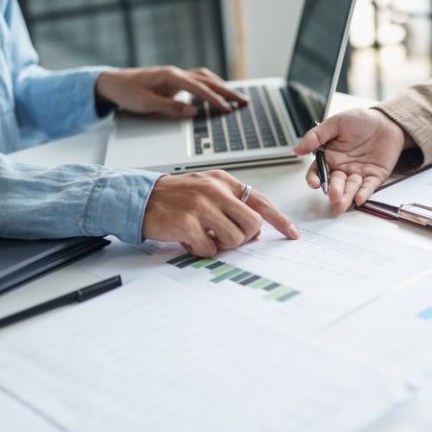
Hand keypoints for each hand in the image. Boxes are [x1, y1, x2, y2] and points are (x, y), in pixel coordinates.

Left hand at [95, 66, 247, 117]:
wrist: (112, 83)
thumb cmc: (126, 92)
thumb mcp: (145, 103)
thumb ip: (170, 108)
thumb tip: (193, 111)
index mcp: (170, 76)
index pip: (198, 88)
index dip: (214, 99)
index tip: (227, 109)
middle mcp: (176, 73)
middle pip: (207, 81)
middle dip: (227, 91)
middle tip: (244, 101)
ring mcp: (176, 76)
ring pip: (205, 79)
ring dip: (222, 87)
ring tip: (236, 98)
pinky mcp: (175, 81)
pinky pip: (198, 82)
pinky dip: (211, 87)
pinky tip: (218, 93)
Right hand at [142, 171, 299, 256]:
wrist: (138, 198)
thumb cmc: (175, 197)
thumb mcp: (207, 190)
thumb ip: (232, 204)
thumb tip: (257, 230)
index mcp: (223, 181)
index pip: (261, 201)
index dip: (280, 220)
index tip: (292, 233)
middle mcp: (214, 190)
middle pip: (253, 224)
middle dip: (244, 237)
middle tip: (226, 237)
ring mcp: (201, 206)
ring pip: (235, 238)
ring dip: (222, 245)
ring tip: (205, 236)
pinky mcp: (187, 223)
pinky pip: (210, 249)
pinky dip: (202, 250)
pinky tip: (189, 240)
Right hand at [293, 108, 412, 213]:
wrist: (386, 120)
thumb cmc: (361, 120)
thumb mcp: (335, 123)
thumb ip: (316, 136)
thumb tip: (297, 149)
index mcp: (331, 156)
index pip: (318, 172)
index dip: (315, 178)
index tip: (315, 183)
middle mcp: (343, 168)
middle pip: (335, 183)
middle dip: (334, 191)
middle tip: (333, 195)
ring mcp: (359, 173)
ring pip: (351, 188)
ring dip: (346, 196)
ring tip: (341, 204)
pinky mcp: (375, 176)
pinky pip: (369, 186)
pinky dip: (364, 193)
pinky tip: (359, 198)